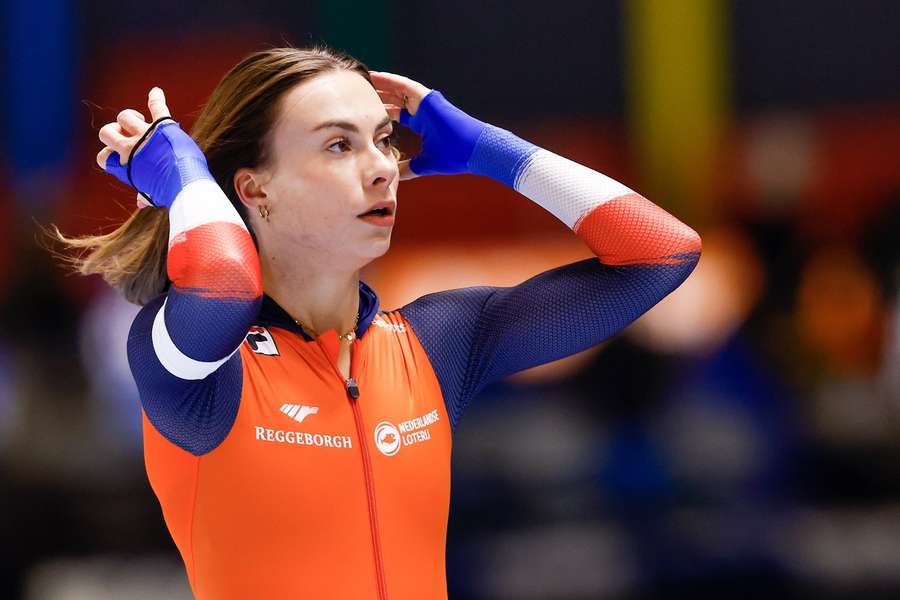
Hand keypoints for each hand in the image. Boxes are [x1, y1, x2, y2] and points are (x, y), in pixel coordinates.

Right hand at [97, 88, 212, 209]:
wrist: (183, 183)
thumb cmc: (168, 193)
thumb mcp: (152, 195)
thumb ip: (145, 194)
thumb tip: (140, 203)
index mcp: (124, 166)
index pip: (102, 157)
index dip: (109, 157)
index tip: (120, 159)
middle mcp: (129, 148)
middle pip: (106, 132)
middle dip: (114, 133)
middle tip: (129, 136)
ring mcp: (144, 135)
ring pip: (124, 117)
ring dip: (130, 117)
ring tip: (142, 123)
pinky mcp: (162, 126)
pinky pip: (156, 107)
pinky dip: (156, 98)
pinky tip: (156, 92)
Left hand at [370, 71, 487, 180]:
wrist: (472, 150)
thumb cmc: (454, 156)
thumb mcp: (424, 164)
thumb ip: (408, 167)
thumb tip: (396, 175)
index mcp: (421, 124)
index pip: (395, 114)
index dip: (379, 112)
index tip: (364, 112)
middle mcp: (421, 111)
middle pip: (393, 100)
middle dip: (376, 96)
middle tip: (358, 92)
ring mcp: (425, 103)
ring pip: (397, 89)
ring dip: (381, 84)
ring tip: (364, 79)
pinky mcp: (428, 98)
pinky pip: (406, 85)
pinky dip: (391, 80)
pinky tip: (377, 76)